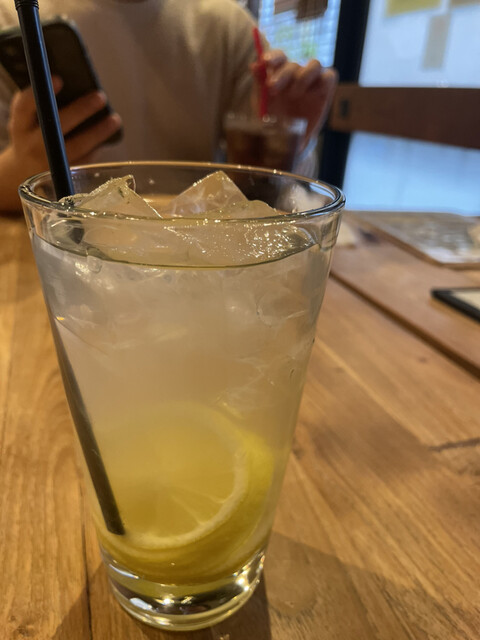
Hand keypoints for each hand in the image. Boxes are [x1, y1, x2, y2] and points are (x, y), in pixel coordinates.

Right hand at [6, 76, 121, 175]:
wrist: (24, 171)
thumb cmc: (31, 137)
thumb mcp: (27, 122)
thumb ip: (43, 106)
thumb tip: (76, 86)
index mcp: (20, 125)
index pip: (24, 106)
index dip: (42, 93)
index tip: (60, 79)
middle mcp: (32, 145)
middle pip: (57, 126)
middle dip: (81, 110)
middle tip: (100, 97)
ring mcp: (48, 163)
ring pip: (77, 146)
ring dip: (98, 132)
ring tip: (114, 119)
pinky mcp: (64, 176)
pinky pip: (84, 160)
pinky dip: (97, 147)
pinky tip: (107, 136)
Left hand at [251, 50, 337, 142]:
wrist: (288, 141)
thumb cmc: (274, 120)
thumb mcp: (262, 104)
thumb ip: (259, 84)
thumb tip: (254, 65)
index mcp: (280, 74)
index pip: (279, 56)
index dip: (274, 56)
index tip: (265, 62)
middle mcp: (296, 74)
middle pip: (293, 64)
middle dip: (282, 75)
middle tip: (272, 88)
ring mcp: (313, 80)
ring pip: (315, 64)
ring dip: (303, 76)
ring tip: (295, 94)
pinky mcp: (326, 89)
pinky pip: (330, 76)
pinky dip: (323, 80)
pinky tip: (313, 93)